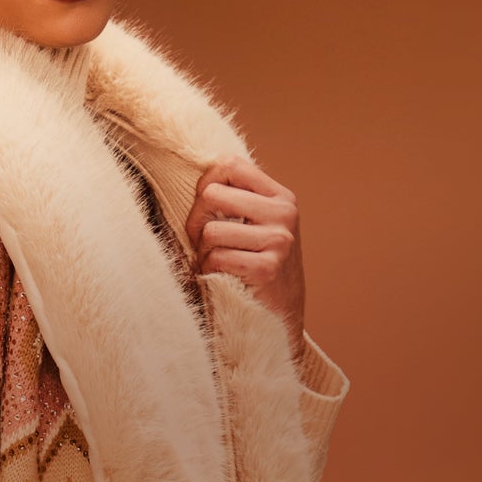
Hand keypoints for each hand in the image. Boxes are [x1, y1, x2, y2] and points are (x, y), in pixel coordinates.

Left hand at [185, 156, 305, 348]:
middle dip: (197, 221)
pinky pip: (216, 258)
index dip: (206, 182)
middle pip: (212, 195)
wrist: (280, 316)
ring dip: (204, 253)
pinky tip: (224, 278)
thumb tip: (201, 176)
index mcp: (280, 197)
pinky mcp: (267, 268)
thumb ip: (236, 199)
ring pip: (210, 231)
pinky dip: (210, 272)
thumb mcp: (255, 225)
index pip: (230, 164)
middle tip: (204, 242)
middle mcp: (284, 214)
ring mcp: (279, 241)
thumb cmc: (257, 267)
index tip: (206, 207)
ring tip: (218, 263)